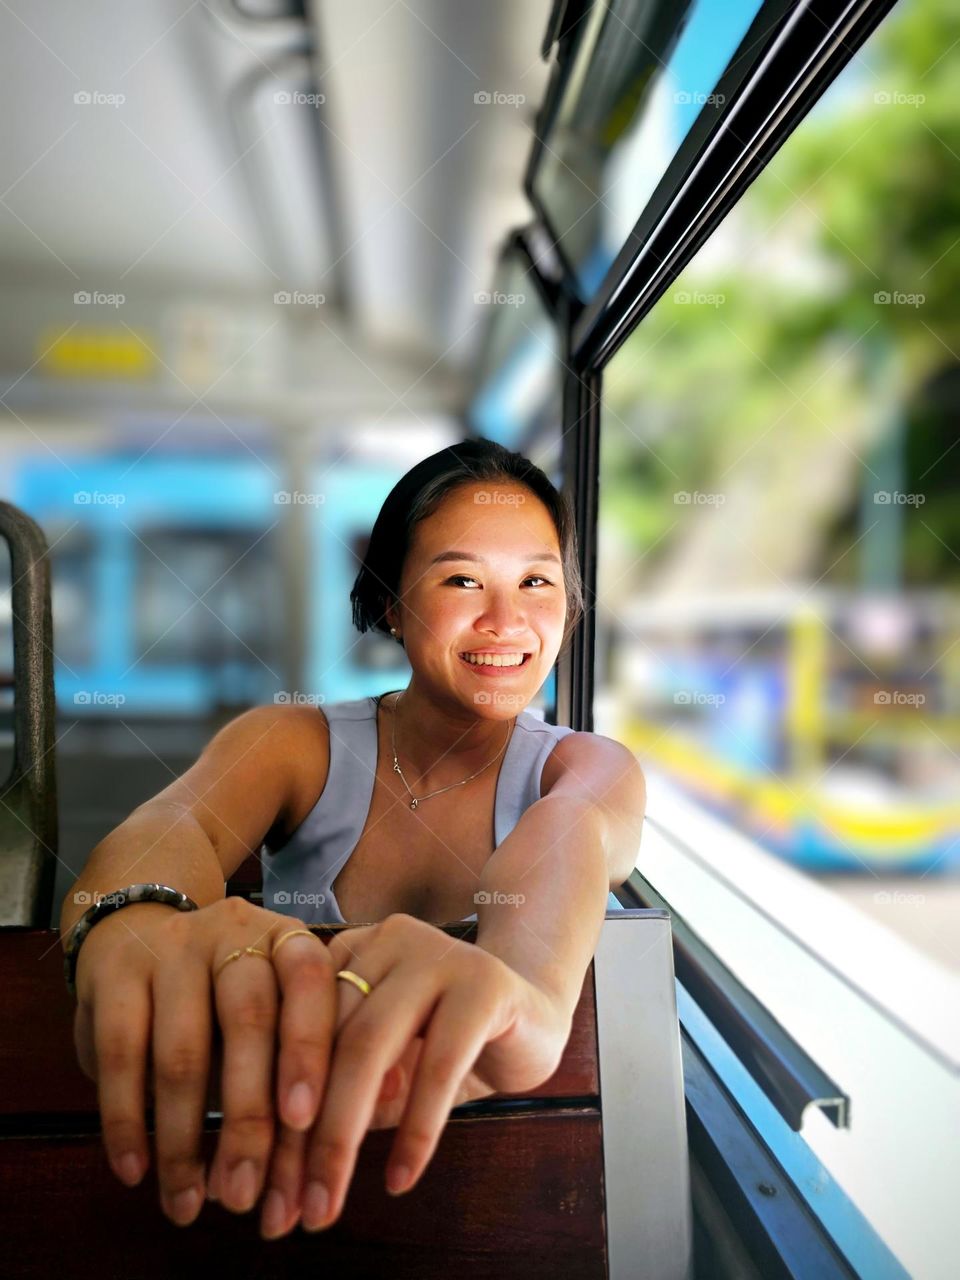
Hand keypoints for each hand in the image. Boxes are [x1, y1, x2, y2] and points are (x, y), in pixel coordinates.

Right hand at [70, 896, 338, 1229]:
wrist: (136, 931)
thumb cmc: (227, 995)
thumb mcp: (271, 1010)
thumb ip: (304, 1070)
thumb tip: (340, 1144)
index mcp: (286, 940)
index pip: (310, 982)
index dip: (308, 1050)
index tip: (305, 1123)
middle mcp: (234, 933)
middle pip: (248, 1022)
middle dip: (248, 1119)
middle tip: (246, 1195)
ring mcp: (172, 949)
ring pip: (181, 1051)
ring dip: (184, 1140)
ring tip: (188, 1203)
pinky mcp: (115, 975)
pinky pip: (119, 1054)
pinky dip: (128, 1120)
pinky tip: (136, 1171)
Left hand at [264, 912, 571, 1234]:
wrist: (537, 1018)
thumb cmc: (449, 1047)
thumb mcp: (385, 1072)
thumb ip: (340, 1097)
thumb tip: (286, 1170)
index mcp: (351, 950)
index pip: (295, 1028)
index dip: (270, 1109)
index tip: (258, 1182)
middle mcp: (386, 939)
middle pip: (326, 1037)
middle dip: (301, 1130)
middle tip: (287, 1206)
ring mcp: (436, 954)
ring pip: (369, 1044)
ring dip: (343, 1132)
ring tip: (328, 1201)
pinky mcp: (484, 983)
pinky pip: (438, 1063)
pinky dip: (416, 1128)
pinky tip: (401, 1177)